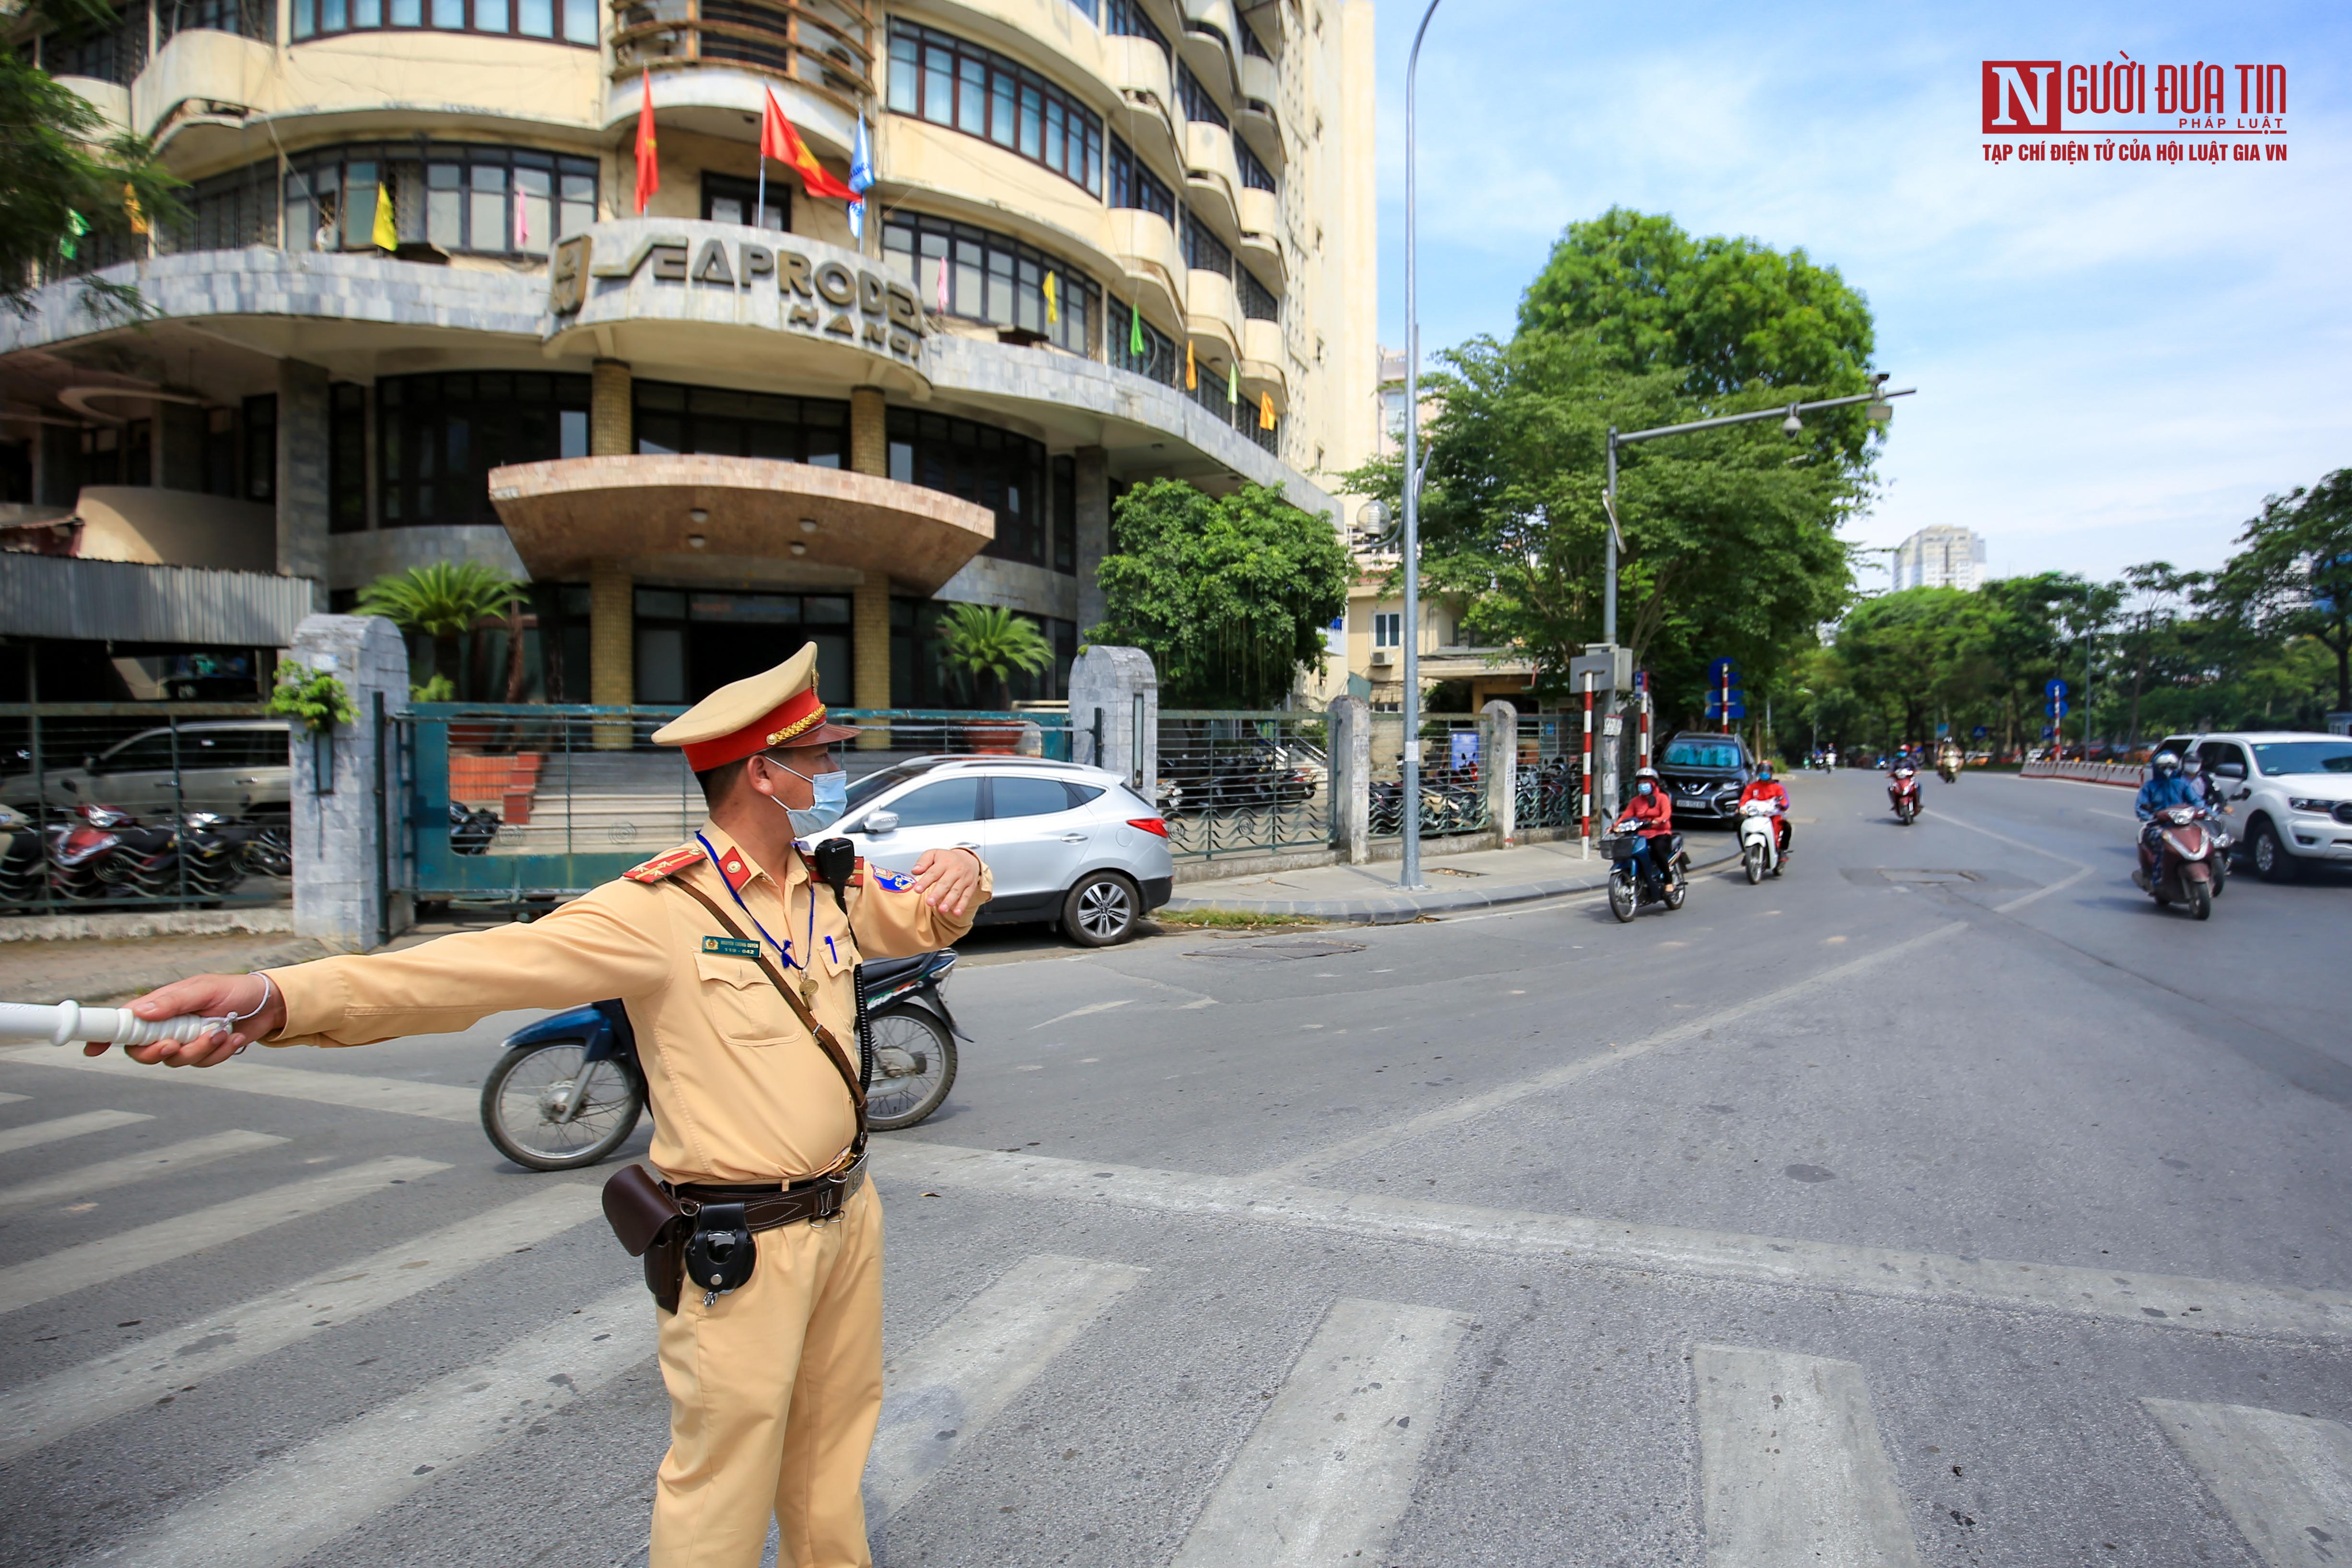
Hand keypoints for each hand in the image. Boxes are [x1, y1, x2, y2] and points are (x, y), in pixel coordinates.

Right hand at [107, 973, 285, 1067]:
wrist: (267, 1005)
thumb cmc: (233, 990)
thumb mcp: (202, 989)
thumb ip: (173, 1002)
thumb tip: (140, 1012)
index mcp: (160, 1008)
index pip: (125, 1023)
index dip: (106, 1037)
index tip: (93, 1049)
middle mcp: (167, 1027)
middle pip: (143, 1052)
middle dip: (158, 1052)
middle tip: (175, 1043)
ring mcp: (185, 1041)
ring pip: (175, 1060)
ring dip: (200, 1049)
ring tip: (221, 1030)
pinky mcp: (204, 1053)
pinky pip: (202, 1063)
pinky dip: (220, 1052)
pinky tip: (234, 1037)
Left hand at [908, 847, 983, 918]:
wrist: (969, 858)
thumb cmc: (948, 859)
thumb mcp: (934, 854)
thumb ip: (923, 861)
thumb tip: (915, 871)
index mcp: (944, 862)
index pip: (933, 873)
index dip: (925, 882)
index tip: (917, 889)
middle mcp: (955, 870)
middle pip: (945, 883)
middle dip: (937, 893)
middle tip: (929, 902)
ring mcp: (964, 879)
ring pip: (956, 891)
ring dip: (949, 901)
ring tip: (941, 910)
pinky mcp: (970, 886)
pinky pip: (967, 896)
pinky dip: (962, 905)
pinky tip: (956, 912)